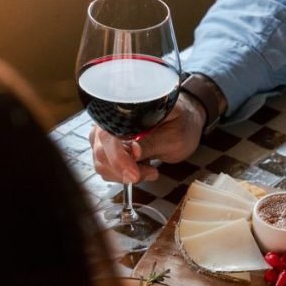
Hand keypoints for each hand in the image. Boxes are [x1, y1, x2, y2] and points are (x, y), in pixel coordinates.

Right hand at [90, 92, 204, 182]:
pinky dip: (122, 175)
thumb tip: (133, 152)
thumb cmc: (181, 123)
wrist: (184, 122)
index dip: (118, 158)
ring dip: (124, 175)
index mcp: (125, 110)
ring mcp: (106, 135)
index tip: (134, 174)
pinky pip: (106, 168)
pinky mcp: (108, 148)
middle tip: (151, 172)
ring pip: (101, 163)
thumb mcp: (174, 136)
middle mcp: (109, 120)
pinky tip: (141, 169)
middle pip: (101, 152)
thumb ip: (153, 143)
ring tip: (150, 170)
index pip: (108, 135)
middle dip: (124, 171)